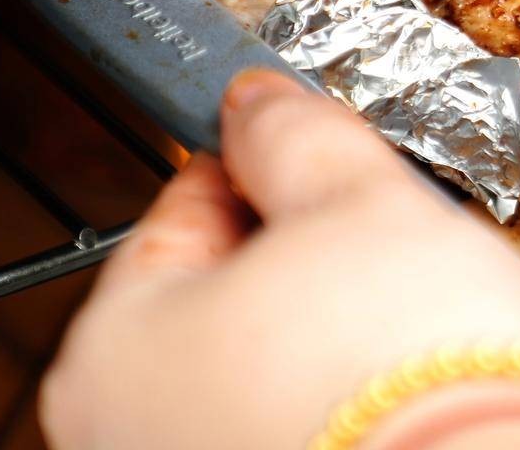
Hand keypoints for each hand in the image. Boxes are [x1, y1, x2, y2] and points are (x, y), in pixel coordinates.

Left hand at [40, 70, 519, 449]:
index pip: (182, 208)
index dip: (264, 170)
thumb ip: (293, 135)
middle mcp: (120, 435)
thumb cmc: (410, 367)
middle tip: (381, 247)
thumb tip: (257, 103)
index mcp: (110, 348)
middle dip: (298, 264)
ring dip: (321, 344)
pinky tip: (402, 394)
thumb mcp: (360, 199)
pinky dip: (340, 412)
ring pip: (256, 377)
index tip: (315, 158)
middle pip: (215, 302)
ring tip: (408, 328)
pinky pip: (295, 431)